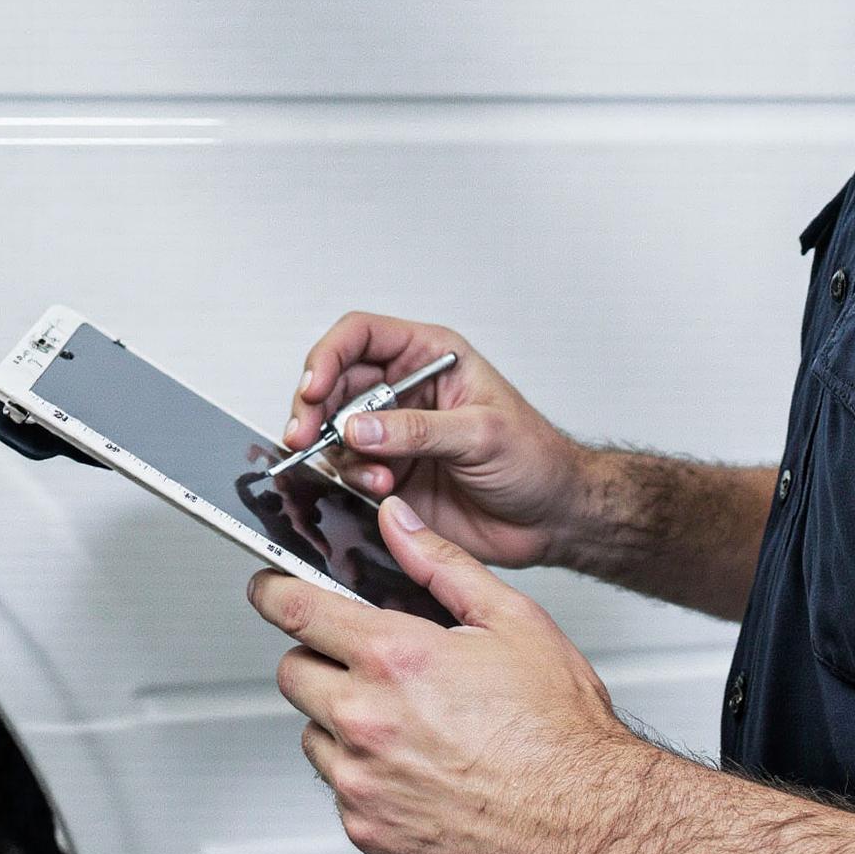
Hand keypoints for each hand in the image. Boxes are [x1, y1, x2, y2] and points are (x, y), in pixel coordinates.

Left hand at [246, 493, 652, 853]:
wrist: (590, 821)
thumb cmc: (560, 730)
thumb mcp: (511, 619)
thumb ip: (441, 565)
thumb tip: (398, 523)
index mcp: (396, 658)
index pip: (296, 610)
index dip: (274, 592)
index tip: (269, 589)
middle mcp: (366, 720)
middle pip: (295, 672)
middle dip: (322, 658)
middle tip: (371, 664)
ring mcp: (362, 781)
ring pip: (314, 732)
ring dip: (343, 720)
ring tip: (410, 722)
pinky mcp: (368, 830)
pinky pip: (341, 788)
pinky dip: (366, 774)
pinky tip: (418, 767)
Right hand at [285, 311, 587, 568]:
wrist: (550, 517)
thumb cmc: (535, 459)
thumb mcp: (481, 434)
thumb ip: (417, 430)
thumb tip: (358, 427)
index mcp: (429, 358)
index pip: (362, 336)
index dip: (329, 355)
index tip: (314, 388)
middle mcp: (404, 391)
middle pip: (334, 383)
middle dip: (313, 408)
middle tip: (304, 436)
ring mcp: (393, 434)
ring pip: (333, 429)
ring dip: (338, 452)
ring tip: (373, 476)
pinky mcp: (388, 474)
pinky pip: (348, 470)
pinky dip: (351, 480)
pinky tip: (379, 490)